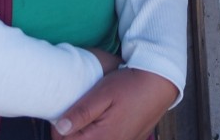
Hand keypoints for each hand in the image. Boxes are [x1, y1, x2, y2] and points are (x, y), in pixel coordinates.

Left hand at [52, 67, 176, 139]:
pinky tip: (102, 119)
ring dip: (85, 133)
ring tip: (88, 115)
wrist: (160, 84)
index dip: (59, 128)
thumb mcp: (103, 93)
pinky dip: (100, 133)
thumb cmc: (131, 85)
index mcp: (101, 137)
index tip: (62, 113)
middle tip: (73, 113)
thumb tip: (61, 128)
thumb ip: (82, 112)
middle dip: (71, 133)